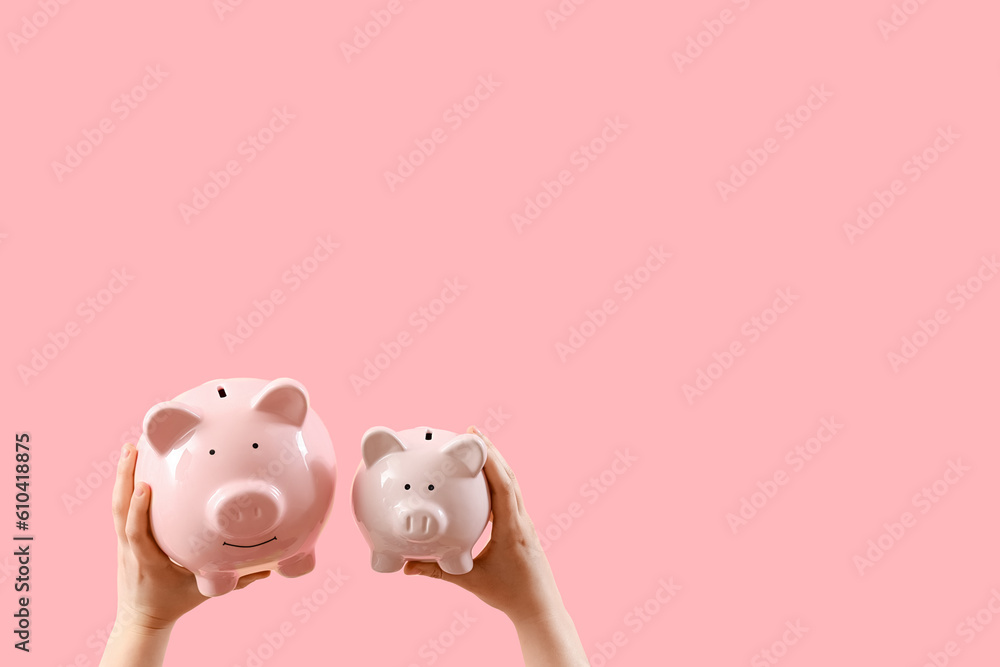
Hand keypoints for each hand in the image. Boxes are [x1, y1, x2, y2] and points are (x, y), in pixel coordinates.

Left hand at [100, 443, 267, 666]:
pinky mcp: (125, 538)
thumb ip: (235, 580)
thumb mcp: (204, 591)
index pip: (138, 534)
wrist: (142, 618)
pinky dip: (125, 485)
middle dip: (125, 478)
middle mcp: (132, 548)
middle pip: (120, 510)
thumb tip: (268, 567)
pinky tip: (133, 466)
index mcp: (149, 561)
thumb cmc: (174, 603)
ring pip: (117, 505)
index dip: (137, 510)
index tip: (144, 486)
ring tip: (129, 447)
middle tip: (131, 447)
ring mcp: (124, 542)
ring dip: (122, 476)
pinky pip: (122, 508)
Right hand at [403, 428, 587, 665]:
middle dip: (491, 452)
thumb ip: (437, 572)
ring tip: (476, 446)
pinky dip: (497, 482)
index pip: (503, 485)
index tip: (475, 439)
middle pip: (509, 476)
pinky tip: (481, 480)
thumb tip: (407, 567)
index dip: (490, 460)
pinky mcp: (522, 527)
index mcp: (511, 528)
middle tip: (471, 431)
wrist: (539, 607)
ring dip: (496, 464)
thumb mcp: (470, 581)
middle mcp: (520, 520)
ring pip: (512, 485)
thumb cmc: (509, 595)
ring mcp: (523, 522)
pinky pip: (510, 497)